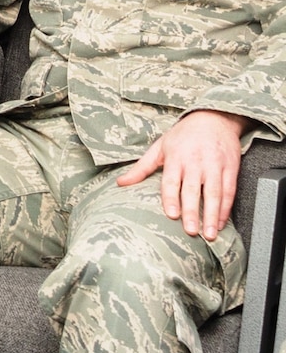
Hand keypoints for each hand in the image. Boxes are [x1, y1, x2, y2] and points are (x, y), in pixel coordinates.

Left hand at [116, 109, 246, 239]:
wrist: (214, 118)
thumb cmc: (183, 135)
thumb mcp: (159, 147)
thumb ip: (141, 167)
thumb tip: (121, 183)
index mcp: (175, 158)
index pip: (172, 181)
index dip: (171, 199)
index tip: (172, 215)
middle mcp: (195, 162)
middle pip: (193, 190)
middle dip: (192, 212)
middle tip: (190, 231)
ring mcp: (214, 166)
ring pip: (214, 193)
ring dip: (212, 215)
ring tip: (210, 234)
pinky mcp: (230, 168)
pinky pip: (229, 191)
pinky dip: (226, 208)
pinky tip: (221, 222)